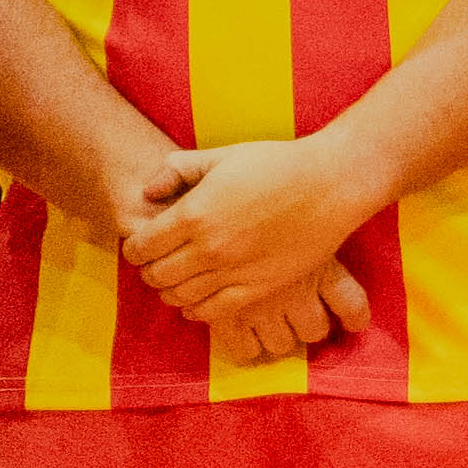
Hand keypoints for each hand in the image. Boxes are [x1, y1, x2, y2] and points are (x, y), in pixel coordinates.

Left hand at [120, 140, 387, 352]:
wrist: (332, 184)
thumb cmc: (278, 164)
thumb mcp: (222, 155)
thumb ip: (176, 169)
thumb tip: (147, 191)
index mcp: (193, 213)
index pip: (141, 246)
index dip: (134, 247)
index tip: (142, 243)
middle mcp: (208, 247)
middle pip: (155, 275)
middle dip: (149, 270)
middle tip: (158, 262)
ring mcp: (233, 271)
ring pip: (179, 296)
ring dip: (170, 290)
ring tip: (178, 279)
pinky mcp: (258, 287)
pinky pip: (211, 311)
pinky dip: (195, 310)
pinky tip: (197, 300)